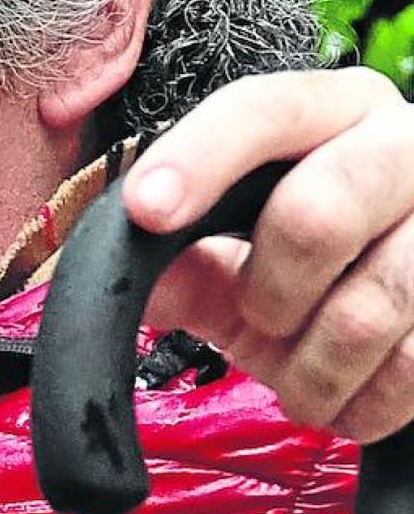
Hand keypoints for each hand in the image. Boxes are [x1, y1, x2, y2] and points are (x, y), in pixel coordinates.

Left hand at [125, 67, 413, 443]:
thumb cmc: (316, 263)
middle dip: (270, 288)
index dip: (198, 159)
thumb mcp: (241, 253)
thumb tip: (128, 282)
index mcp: (329, 110)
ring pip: (372, 306)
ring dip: (315, 368)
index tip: (146, 211)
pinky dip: (363, 402)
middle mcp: (403, 144)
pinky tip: (344, 399)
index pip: (260, 110)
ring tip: (299, 381)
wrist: (413, 306)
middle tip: (259, 317)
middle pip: (319, 212)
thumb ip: (185, 262)